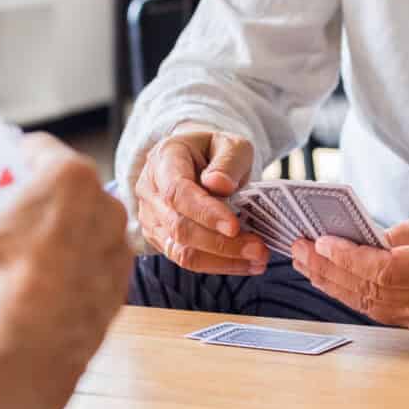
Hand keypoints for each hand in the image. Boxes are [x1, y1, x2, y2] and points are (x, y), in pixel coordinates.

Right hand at [0, 135, 133, 404]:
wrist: (35, 345)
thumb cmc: (1, 280)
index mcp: (69, 176)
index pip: (41, 149)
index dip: (17, 153)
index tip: (7, 162)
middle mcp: (106, 203)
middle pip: (69, 189)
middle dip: (43, 198)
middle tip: (14, 212)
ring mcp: (119, 245)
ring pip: (86, 227)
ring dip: (64, 234)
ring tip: (30, 253)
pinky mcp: (123, 283)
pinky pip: (95, 264)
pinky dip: (77, 268)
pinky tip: (49, 284)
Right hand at [134, 123, 268, 274]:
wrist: (197, 161)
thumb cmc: (215, 151)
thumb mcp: (231, 144)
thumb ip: (228, 161)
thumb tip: (219, 185)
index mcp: (164, 159)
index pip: (178, 192)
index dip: (205, 213)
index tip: (234, 226)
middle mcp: (149, 190)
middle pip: (179, 227)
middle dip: (221, 244)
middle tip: (259, 249)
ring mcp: (151, 218)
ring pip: (181, 251)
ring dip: (222, 259)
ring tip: (258, 259)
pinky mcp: (160, 239)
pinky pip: (187, 260)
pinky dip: (218, 264)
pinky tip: (245, 263)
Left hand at [292, 211, 408, 332]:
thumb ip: (398, 236)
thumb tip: (354, 242)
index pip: (385, 271)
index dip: (348, 258)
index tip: (321, 241)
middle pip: (370, 292)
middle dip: (328, 270)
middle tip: (298, 247)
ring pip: (370, 306)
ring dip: (333, 284)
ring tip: (304, 262)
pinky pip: (381, 311)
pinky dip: (353, 294)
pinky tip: (331, 278)